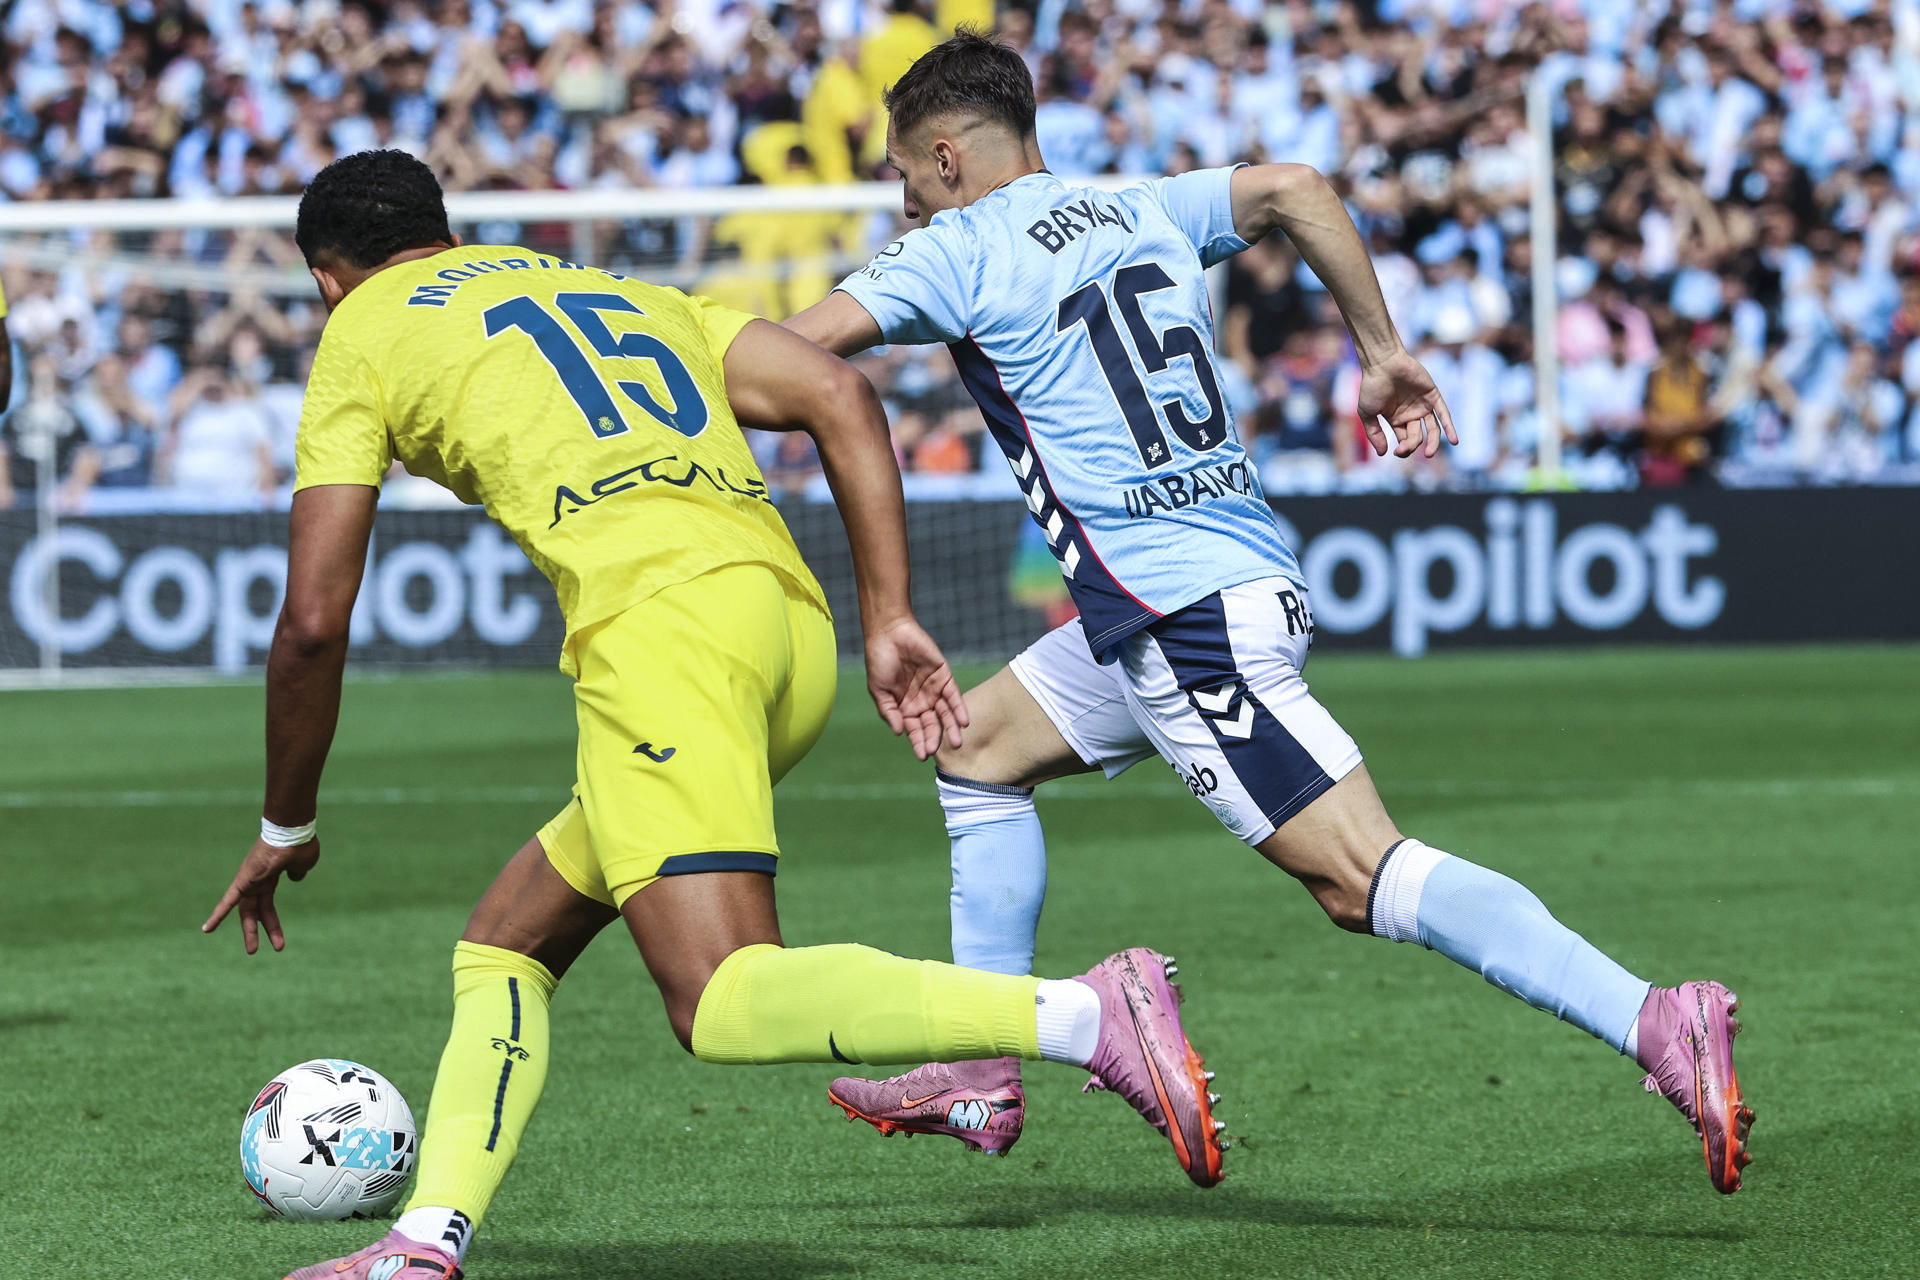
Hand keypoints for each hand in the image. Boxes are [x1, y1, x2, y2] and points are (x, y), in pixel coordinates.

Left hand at [202, 836, 319, 953]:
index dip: (270, 921)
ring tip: (252, 951)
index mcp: (271, 877)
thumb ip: (298, 873)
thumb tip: (295, 877)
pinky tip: (207, 929)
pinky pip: (228, 901)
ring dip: (249, 931)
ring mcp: (249, 880)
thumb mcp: (304, 864)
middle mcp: (256, 880)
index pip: (266, 903)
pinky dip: (218, 915)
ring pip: (246, 911)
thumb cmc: (300, 845)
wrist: (292, 831)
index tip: (275, 936)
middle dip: (257, 930)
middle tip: (256, 950)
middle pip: (256, 910)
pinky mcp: (243, 880)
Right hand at [864, 615, 968, 760]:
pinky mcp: (944, 676)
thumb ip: (889, 711)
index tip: (923, 755)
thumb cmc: (879, 660)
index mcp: (904, 707)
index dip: (918, 742)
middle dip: (934, 738)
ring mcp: (933, 689)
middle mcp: (921, 701)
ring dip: (951, 728)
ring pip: (945, 713)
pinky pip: (953, 696)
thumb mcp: (878, 689)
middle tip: (939, 751)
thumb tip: (899, 732)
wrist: (890, 633)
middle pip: (931, 724)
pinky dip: (959, 708)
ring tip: (956, 742)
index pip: (914, 729)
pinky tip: (963, 722)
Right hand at [1357, 348, 1457, 458]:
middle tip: (1403, 449)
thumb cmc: (1372, 386)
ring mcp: (1423, 405)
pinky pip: (1443, 414)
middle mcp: (1411, 414)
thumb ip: (1374, 433)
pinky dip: (1449, 427)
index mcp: (1396, 420)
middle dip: (1411, 445)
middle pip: (1417, 437)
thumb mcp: (1367, 413)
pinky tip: (1454, 441)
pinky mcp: (1433, 396)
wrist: (1383, 363)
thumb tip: (1382, 454)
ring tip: (1429, 454)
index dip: (1403, 449)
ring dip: (1433, 443)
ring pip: (1433, 429)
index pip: (1404, 441)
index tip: (1397, 451)